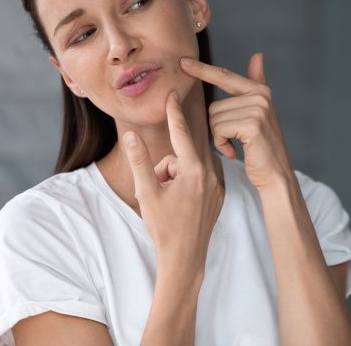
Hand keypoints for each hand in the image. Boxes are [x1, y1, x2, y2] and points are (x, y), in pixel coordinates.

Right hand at [123, 91, 223, 261]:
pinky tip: (183, 204)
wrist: (185, 257)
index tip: (172, 93)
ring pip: (190, 166)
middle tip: (159, 189)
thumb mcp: (145, 192)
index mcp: (193, 170)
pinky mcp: (220, 193)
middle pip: (181, 155)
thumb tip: (130, 134)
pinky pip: (201, 177)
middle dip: (166, 167)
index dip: (173, 113)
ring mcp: (218, 184)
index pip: (181, 133)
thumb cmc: (164, 227)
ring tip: (170, 201)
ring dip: (176, 176)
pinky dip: (188, 184)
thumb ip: (139, 160)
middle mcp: (211, 173)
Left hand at [180, 53, 294, 191]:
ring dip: (220, 138)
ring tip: (237, 146)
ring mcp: (258, 109)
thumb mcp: (259, 112)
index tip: (182, 62)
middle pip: (214, 105)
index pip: (225, 76)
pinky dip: (221, 145)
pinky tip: (235, 152)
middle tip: (236, 141)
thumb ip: (256, 83)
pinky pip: (219, 130)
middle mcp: (261, 96)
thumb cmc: (263, 147)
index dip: (203, 70)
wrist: (276, 175)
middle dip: (218, 127)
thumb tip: (257, 55)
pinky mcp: (252, 125)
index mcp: (260, 90)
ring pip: (214, 119)